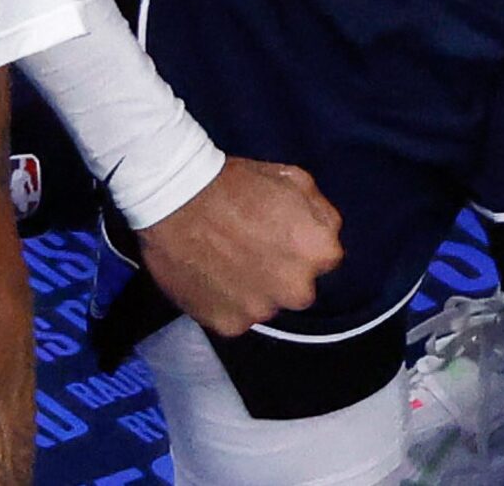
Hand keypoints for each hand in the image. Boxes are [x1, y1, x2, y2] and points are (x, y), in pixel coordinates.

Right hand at [136, 157, 343, 336]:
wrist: (178, 200)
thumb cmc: (237, 183)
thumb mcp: (294, 178)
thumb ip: (320, 212)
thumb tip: (324, 234)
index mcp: (320, 251)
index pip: (325, 257)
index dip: (302, 244)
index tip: (280, 234)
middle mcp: (297, 289)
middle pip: (297, 288)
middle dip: (282, 272)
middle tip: (254, 250)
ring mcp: (262, 311)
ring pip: (265, 304)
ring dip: (254, 289)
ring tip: (227, 261)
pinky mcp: (228, 325)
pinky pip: (235, 317)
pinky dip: (226, 302)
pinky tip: (212, 276)